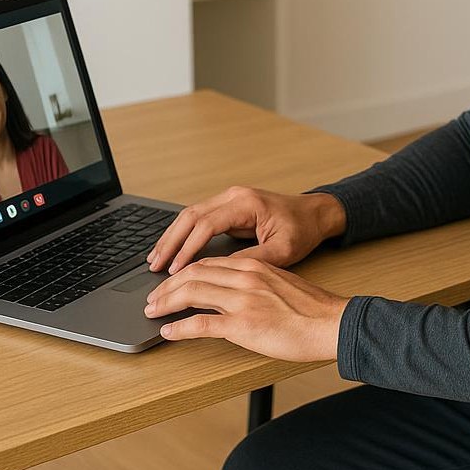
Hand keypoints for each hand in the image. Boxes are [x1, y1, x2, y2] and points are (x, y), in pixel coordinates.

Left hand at [144, 256, 349, 362]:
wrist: (333, 324)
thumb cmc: (313, 310)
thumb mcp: (281, 285)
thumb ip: (257, 283)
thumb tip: (235, 293)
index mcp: (254, 267)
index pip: (207, 264)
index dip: (183, 272)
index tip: (170, 281)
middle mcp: (245, 279)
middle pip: (193, 274)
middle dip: (167, 286)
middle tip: (152, 297)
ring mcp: (243, 301)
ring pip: (191, 293)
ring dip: (165, 302)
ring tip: (153, 311)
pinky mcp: (243, 326)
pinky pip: (200, 324)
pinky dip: (179, 327)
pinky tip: (169, 332)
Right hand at [147, 186, 344, 273]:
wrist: (315, 213)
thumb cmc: (302, 229)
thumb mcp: (282, 250)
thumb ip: (252, 260)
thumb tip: (221, 273)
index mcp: (245, 203)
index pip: (206, 224)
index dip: (188, 248)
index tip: (176, 269)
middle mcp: (233, 196)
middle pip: (190, 216)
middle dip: (170, 241)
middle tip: (154, 265)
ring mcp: (228, 199)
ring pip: (190, 215)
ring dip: (172, 237)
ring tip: (155, 260)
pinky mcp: (227, 207)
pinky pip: (198, 219)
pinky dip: (182, 234)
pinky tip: (172, 250)